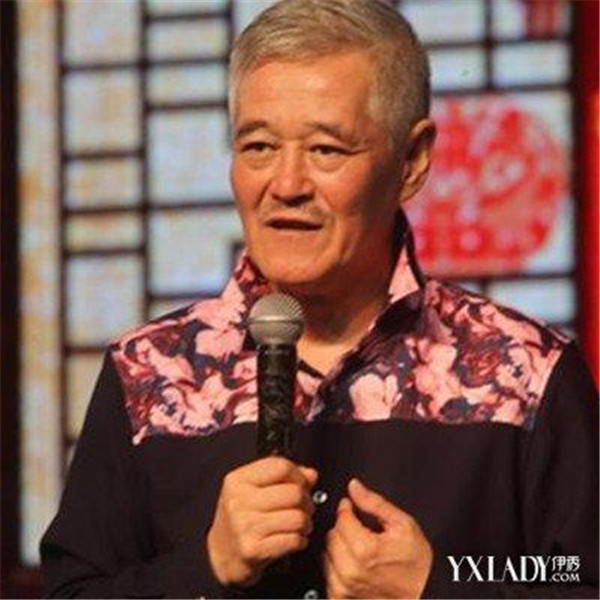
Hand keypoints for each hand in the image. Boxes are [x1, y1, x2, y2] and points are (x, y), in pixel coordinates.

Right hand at [207, 456, 317, 586]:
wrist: (221, 553)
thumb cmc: (240, 517)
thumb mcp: (252, 488)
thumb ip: (281, 477)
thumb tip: (310, 474)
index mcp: (238, 480)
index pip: (280, 467)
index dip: (299, 475)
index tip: (302, 484)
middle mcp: (238, 501)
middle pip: (293, 492)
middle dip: (306, 501)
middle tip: (304, 508)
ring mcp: (245, 526)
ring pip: (297, 517)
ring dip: (306, 523)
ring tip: (300, 525)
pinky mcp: (253, 549)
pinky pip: (293, 540)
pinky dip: (300, 540)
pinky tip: (293, 538)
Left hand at [323, 478, 432, 598]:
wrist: (425, 596)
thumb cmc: (417, 565)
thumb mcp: (403, 525)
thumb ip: (374, 503)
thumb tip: (355, 487)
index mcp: (366, 550)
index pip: (342, 518)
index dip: (347, 508)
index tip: (351, 506)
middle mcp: (352, 571)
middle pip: (332, 535)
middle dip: (343, 527)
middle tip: (359, 529)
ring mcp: (345, 588)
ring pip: (326, 554)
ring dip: (338, 547)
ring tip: (358, 548)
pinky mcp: (341, 598)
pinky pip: (327, 574)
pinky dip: (335, 566)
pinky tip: (352, 564)